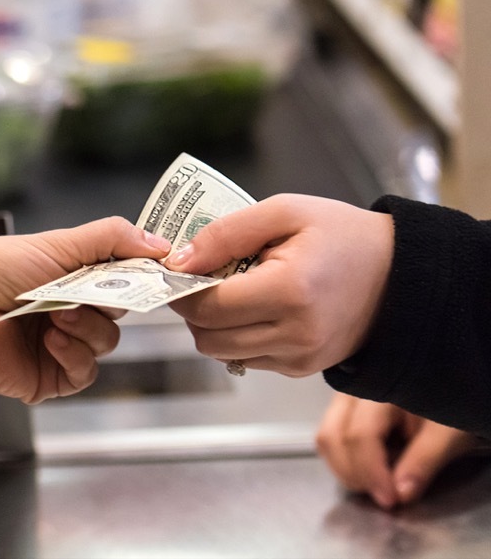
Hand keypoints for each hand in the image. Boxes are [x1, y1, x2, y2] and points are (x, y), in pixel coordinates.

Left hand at [0, 217, 170, 402]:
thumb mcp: (54, 243)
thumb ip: (109, 238)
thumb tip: (156, 241)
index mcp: (66, 274)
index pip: (119, 274)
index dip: (138, 274)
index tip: (159, 270)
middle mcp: (65, 308)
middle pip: (119, 309)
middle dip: (110, 299)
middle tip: (93, 290)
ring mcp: (58, 343)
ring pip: (106, 341)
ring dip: (87, 326)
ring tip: (57, 315)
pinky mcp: (50, 376)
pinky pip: (85, 371)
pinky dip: (74, 355)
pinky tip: (51, 340)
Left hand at [164, 194, 393, 375]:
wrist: (401, 274)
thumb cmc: (344, 236)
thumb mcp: (285, 212)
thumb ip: (226, 234)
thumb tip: (180, 259)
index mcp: (290, 292)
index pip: (207, 307)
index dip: (181, 289)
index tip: (178, 268)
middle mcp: (295, 334)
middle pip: (207, 338)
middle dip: (193, 309)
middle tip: (201, 278)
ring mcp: (300, 358)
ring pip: (222, 353)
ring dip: (213, 325)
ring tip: (231, 290)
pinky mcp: (302, 369)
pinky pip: (247, 359)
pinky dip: (237, 336)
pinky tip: (255, 307)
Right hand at [316, 393, 478, 508]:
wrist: (443, 392)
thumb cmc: (447, 411)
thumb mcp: (447, 435)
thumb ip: (424, 461)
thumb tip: (400, 494)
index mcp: (381, 391)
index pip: (360, 434)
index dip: (371, 472)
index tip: (390, 500)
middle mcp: (352, 391)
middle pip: (333, 437)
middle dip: (355, 475)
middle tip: (384, 496)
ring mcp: (341, 399)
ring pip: (325, 439)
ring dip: (346, 470)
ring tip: (376, 485)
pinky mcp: (340, 410)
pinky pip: (328, 438)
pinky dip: (344, 462)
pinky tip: (369, 470)